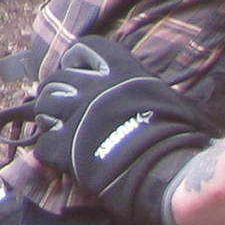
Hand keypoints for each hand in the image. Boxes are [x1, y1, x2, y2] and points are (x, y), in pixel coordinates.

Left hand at [27, 37, 219, 224]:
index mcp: (119, 71)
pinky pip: (43, 144)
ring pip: (42, 107)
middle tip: (67, 112)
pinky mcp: (65, 148)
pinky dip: (50, 152)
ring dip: (49, 119)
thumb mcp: (166, 97)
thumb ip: (139, 86)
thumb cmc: (182, 138)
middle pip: (55, 80)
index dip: (75, 63)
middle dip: (58, 95)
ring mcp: (76, 116)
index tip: (80, 77)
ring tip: (61, 132)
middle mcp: (92, 88)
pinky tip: (63, 159)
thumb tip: (139, 89)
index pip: (80, 49)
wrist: (173, 175)